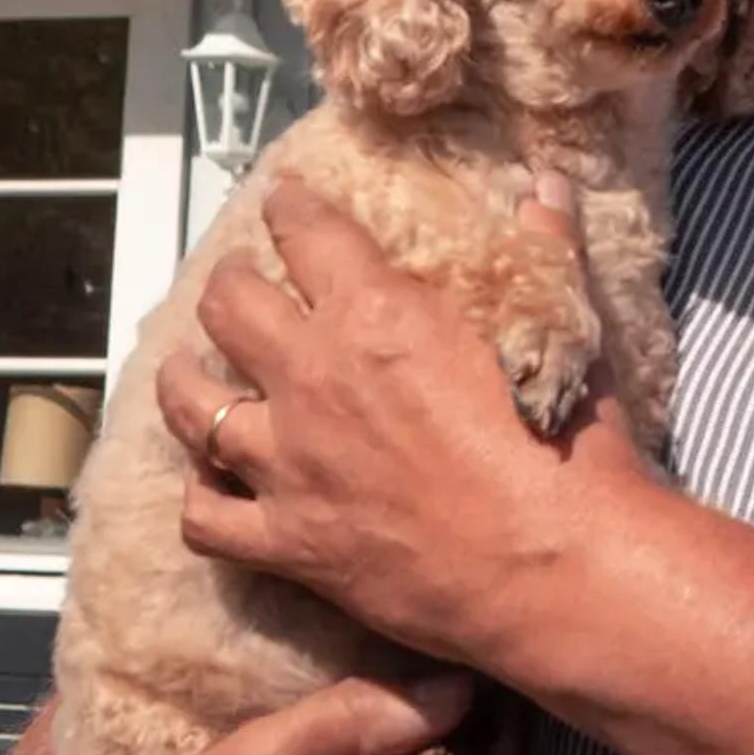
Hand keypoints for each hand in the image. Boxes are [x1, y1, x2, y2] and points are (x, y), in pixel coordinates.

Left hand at [159, 177, 661, 668]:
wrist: (554, 570)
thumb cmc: (568, 449)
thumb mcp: (566, 332)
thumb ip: (549, 247)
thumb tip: (545, 184)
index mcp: (379, 315)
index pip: (307, 234)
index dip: (290, 209)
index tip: (284, 203)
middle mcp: (315, 378)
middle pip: (230, 306)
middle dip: (229, 282)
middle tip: (238, 281)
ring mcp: (290, 464)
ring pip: (191, 405)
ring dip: (184, 378)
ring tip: (187, 368)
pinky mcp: (288, 541)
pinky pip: (205, 517)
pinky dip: (199, 497)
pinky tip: (207, 484)